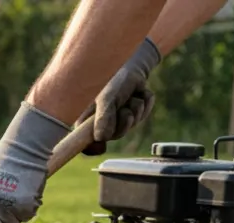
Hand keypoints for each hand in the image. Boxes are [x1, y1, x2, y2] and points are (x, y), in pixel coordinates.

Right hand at [81, 37, 160, 156]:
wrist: (129, 65)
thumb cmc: (112, 79)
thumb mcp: (107, 97)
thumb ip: (104, 117)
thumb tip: (101, 139)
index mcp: (88, 121)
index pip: (88, 144)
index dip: (94, 147)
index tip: (98, 145)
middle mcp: (102, 122)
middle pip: (117, 135)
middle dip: (125, 120)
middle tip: (123, 108)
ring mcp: (119, 118)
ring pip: (134, 124)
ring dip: (137, 108)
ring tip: (130, 96)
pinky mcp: (135, 111)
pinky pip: (145, 113)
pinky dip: (146, 101)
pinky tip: (139, 93)